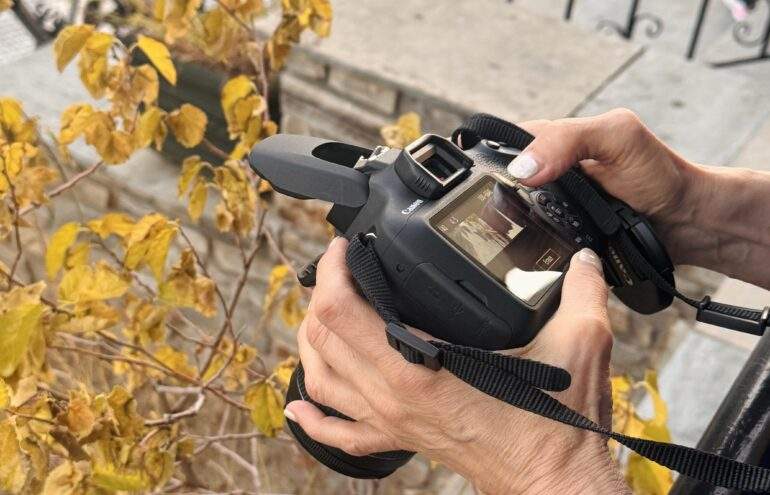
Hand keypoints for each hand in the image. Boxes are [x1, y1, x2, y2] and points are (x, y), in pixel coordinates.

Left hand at [284, 237, 628, 493]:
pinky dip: (312, 417)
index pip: (342, 311)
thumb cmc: (557, 427)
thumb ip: (584, 291)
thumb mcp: (579, 346)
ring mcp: (391, 422)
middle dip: (320, 295)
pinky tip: (299, 403)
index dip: (332, 271)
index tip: (344, 247)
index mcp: (420, 369)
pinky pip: (339, 434)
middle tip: (340, 270)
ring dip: (310, 342)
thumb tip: (587, 257)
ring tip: (322, 311)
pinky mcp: (399, 441)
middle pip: (321, 338)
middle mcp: (392, 397)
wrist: (554, 484)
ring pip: (319, 378)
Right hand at [507, 108, 701, 263]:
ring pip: (513, 214)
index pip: (508, 143)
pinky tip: (523, 251)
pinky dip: (525, 246)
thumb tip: (521, 168)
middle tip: (492, 213)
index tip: (485, 178)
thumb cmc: (658, 174)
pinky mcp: (560, 236)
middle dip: (495, 196)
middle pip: (504, 182)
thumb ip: (568, 140)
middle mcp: (550, 172)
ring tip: (502, 235)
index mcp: (557, 140)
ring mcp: (554, 206)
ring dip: (508, 225)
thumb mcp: (616, 138)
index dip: (493, 159)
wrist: (685, 224)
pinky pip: (531, 241)